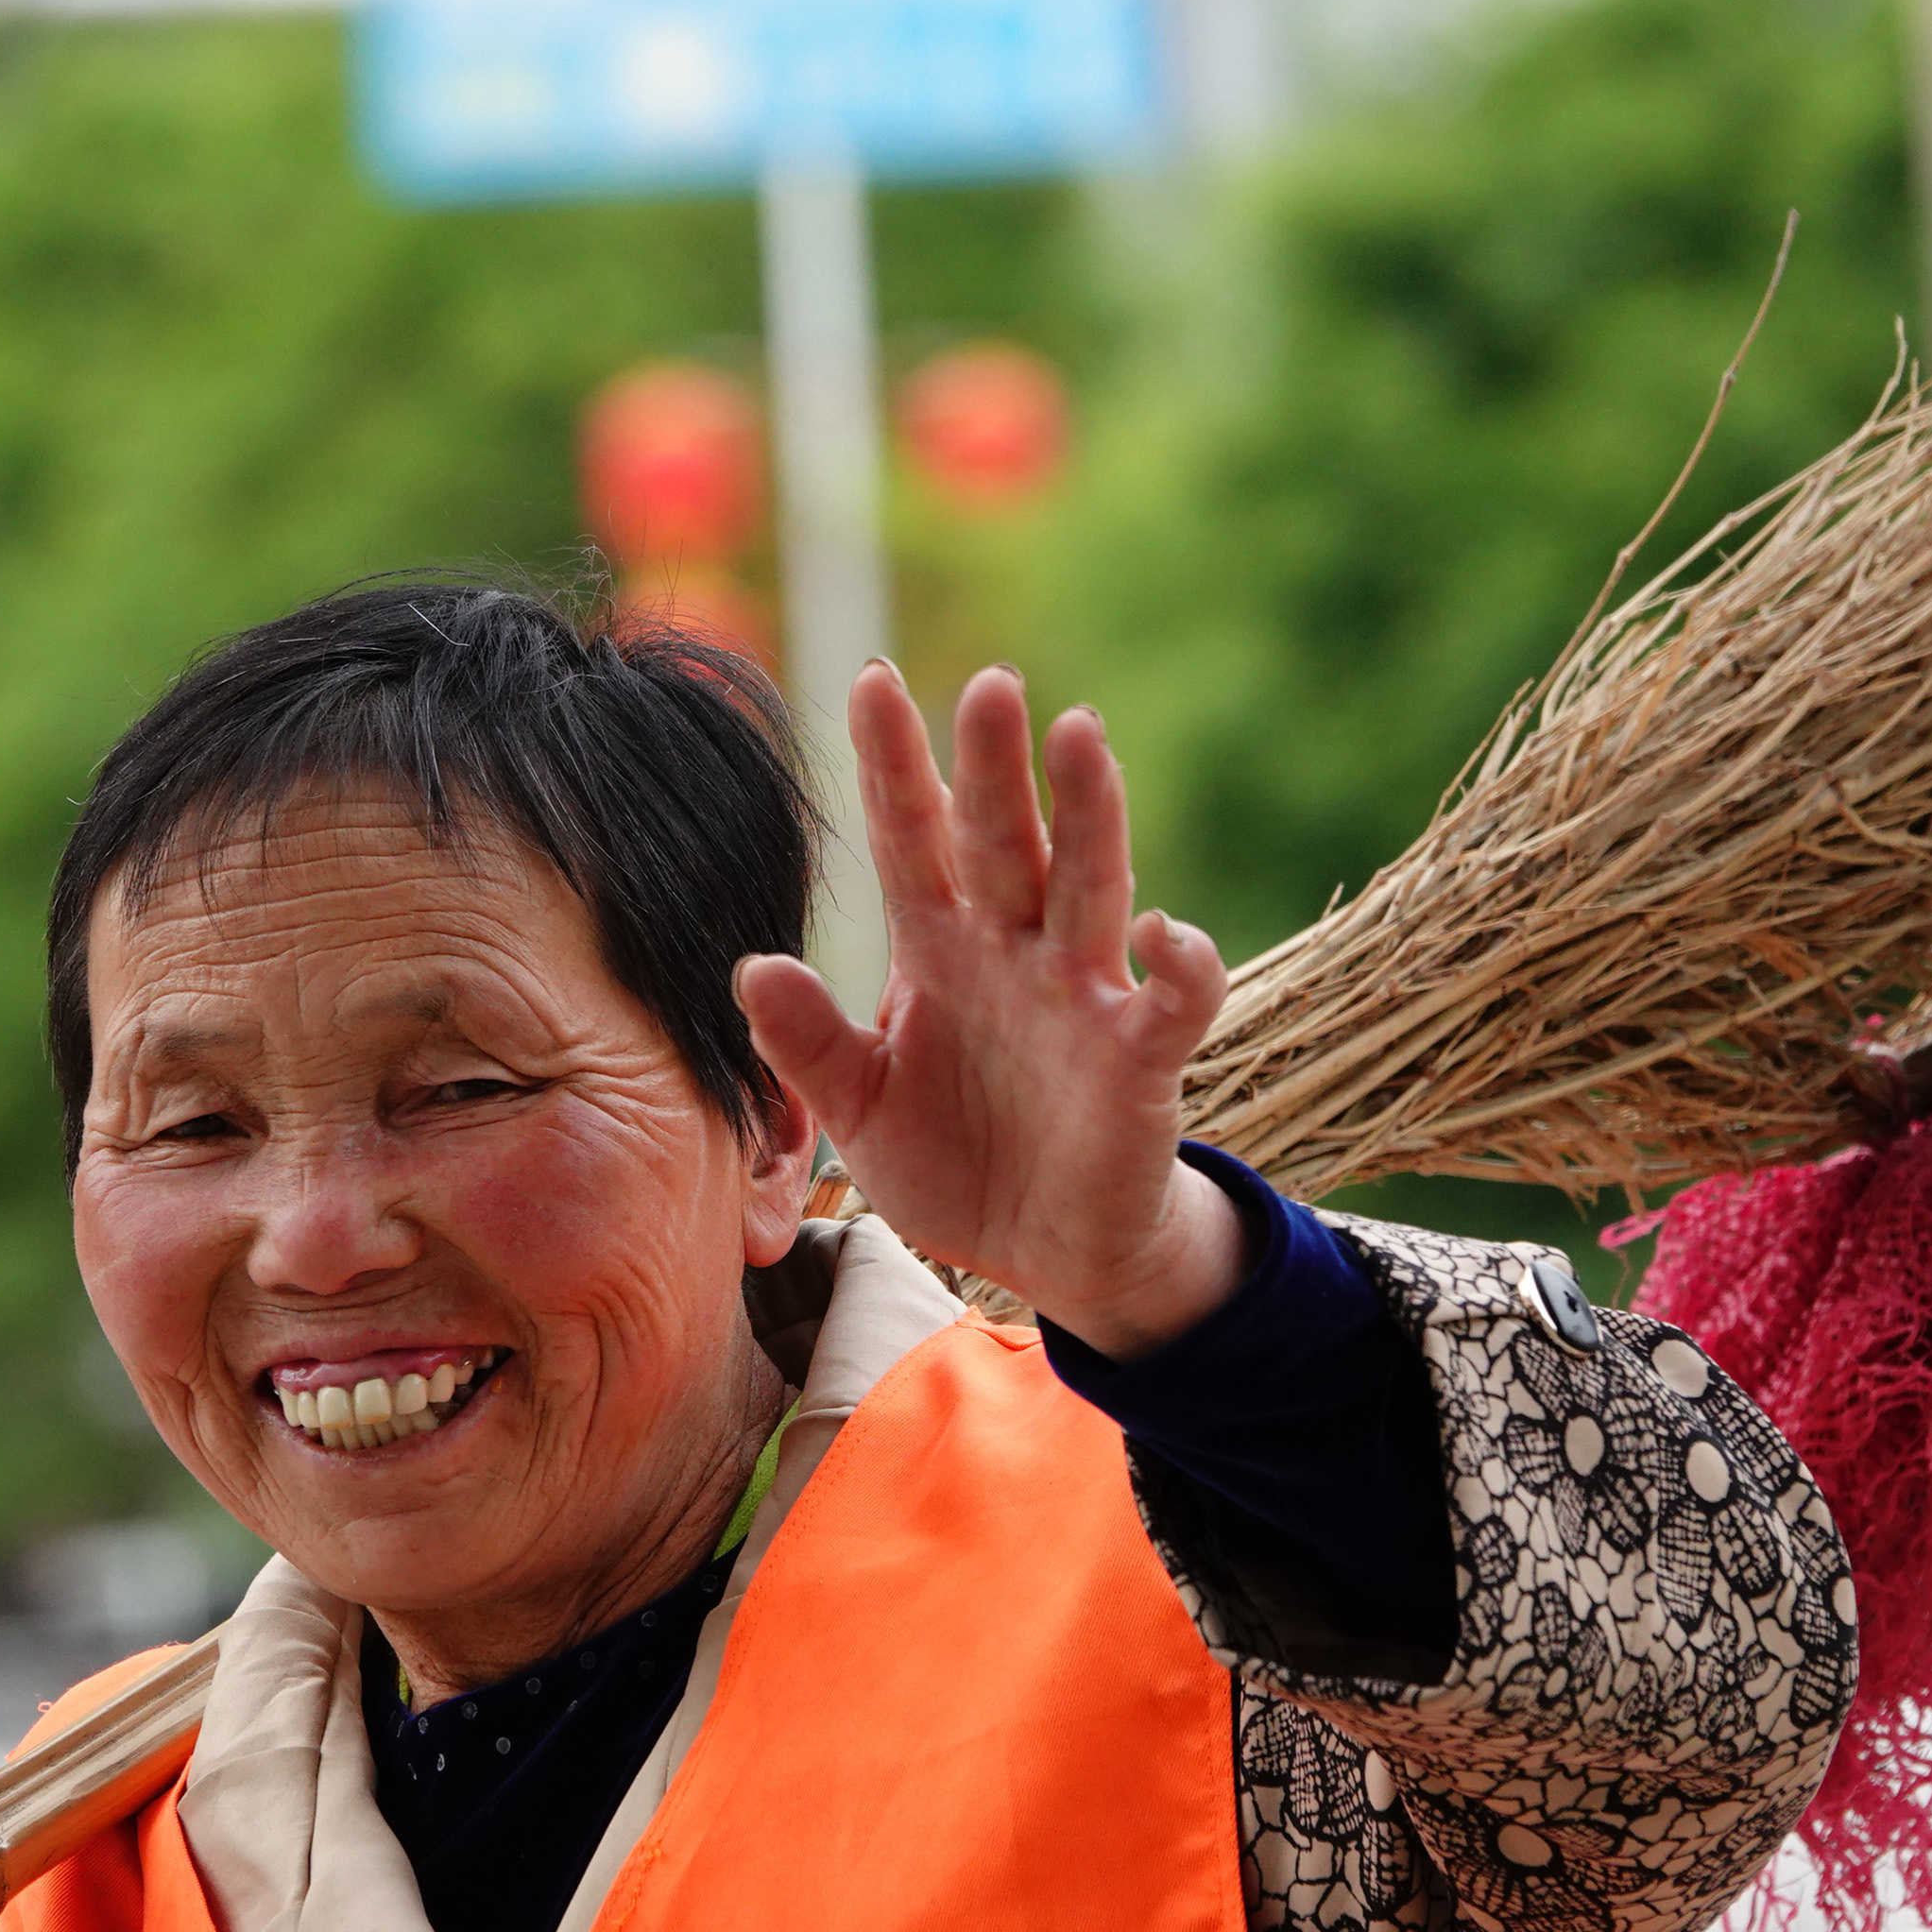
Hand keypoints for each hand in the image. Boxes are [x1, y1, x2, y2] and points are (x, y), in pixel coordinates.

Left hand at [735, 662, 1243, 1359]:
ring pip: (1090, 886)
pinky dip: (1179, 963)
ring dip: (1090, 814)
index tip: (870, 680)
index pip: (913, 840)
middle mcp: (1014, 952)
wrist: (1043, 1251)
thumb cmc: (956, 1160)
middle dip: (995, 765)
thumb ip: (809, 1045)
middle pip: (1004, 840)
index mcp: (939, 951)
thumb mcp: (861, 1110)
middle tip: (989, 683)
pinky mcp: (1142, 1059)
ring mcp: (1084, 998)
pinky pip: (1174, 1000)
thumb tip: (752, 966)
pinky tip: (1159, 933)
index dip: (894, 765)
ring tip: (1081, 735)